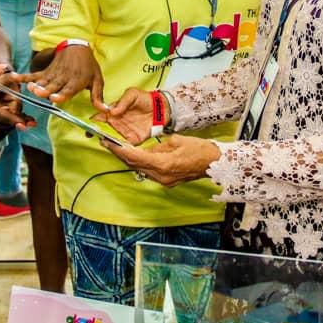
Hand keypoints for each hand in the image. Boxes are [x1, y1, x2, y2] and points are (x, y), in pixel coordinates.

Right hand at [18, 45, 103, 107]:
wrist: (78, 46)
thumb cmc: (88, 66)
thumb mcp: (97, 80)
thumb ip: (98, 96)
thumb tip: (105, 111)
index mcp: (76, 82)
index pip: (68, 90)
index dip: (61, 94)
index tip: (55, 98)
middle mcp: (63, 78)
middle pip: (53, 87)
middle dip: (46, 91)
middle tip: (39, 94)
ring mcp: (54, 74)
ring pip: (43, 81)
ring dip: (36, 85)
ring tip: (29, 88)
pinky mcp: (46, 71)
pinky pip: (34, 75)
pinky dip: (24, 76)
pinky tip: (15, 78)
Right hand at [92, 87, 154, 144]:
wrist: (161, 108)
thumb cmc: (145, 99)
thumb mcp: (132, 94)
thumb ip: (122, 102)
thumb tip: (112, 112)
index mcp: (113, 112)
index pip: (99, 118)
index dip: (92, 123)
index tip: (89, 126)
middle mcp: (116, 124)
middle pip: (102, 131)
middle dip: (97, 135)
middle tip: (95, 135)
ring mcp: (124, 132)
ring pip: (111, 140)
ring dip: (107, 143)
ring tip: (105, 142)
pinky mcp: (133, 140)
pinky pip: (124, 146)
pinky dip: (120, 148)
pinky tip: (118, 147)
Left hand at [102, 134, 220, 186]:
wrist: (214, 163)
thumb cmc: (199, 149)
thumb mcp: (176, 141)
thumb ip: (158, 147)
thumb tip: (146, 150)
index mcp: (163, 164)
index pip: (135, 157)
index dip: (119, 149)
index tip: (107, 142)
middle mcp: (161, 175)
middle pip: (134, 165)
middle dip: (120, 154)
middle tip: (108, 143)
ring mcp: (164, 181)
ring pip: (140, 169)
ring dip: (129, 159)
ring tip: (117, 147)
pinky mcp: (167, 181)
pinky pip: (148, 171)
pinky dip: (140, 163)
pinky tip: (135, 155)